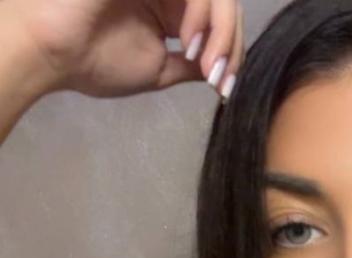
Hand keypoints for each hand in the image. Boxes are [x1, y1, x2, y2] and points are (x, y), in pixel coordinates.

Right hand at [4, 0, 243, 98]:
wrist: (53, 52)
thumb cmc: (96, 61)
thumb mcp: (159, 69)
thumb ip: (192, 64)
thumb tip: (220, 69)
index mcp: (171, 8)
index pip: (218, 23)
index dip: (231, 53)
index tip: (223, 88)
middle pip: (225, 5)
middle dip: (231, 45)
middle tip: (219, 78)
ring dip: (220, 30)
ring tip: (205, 63)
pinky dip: (201, 11)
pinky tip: (189, 40)